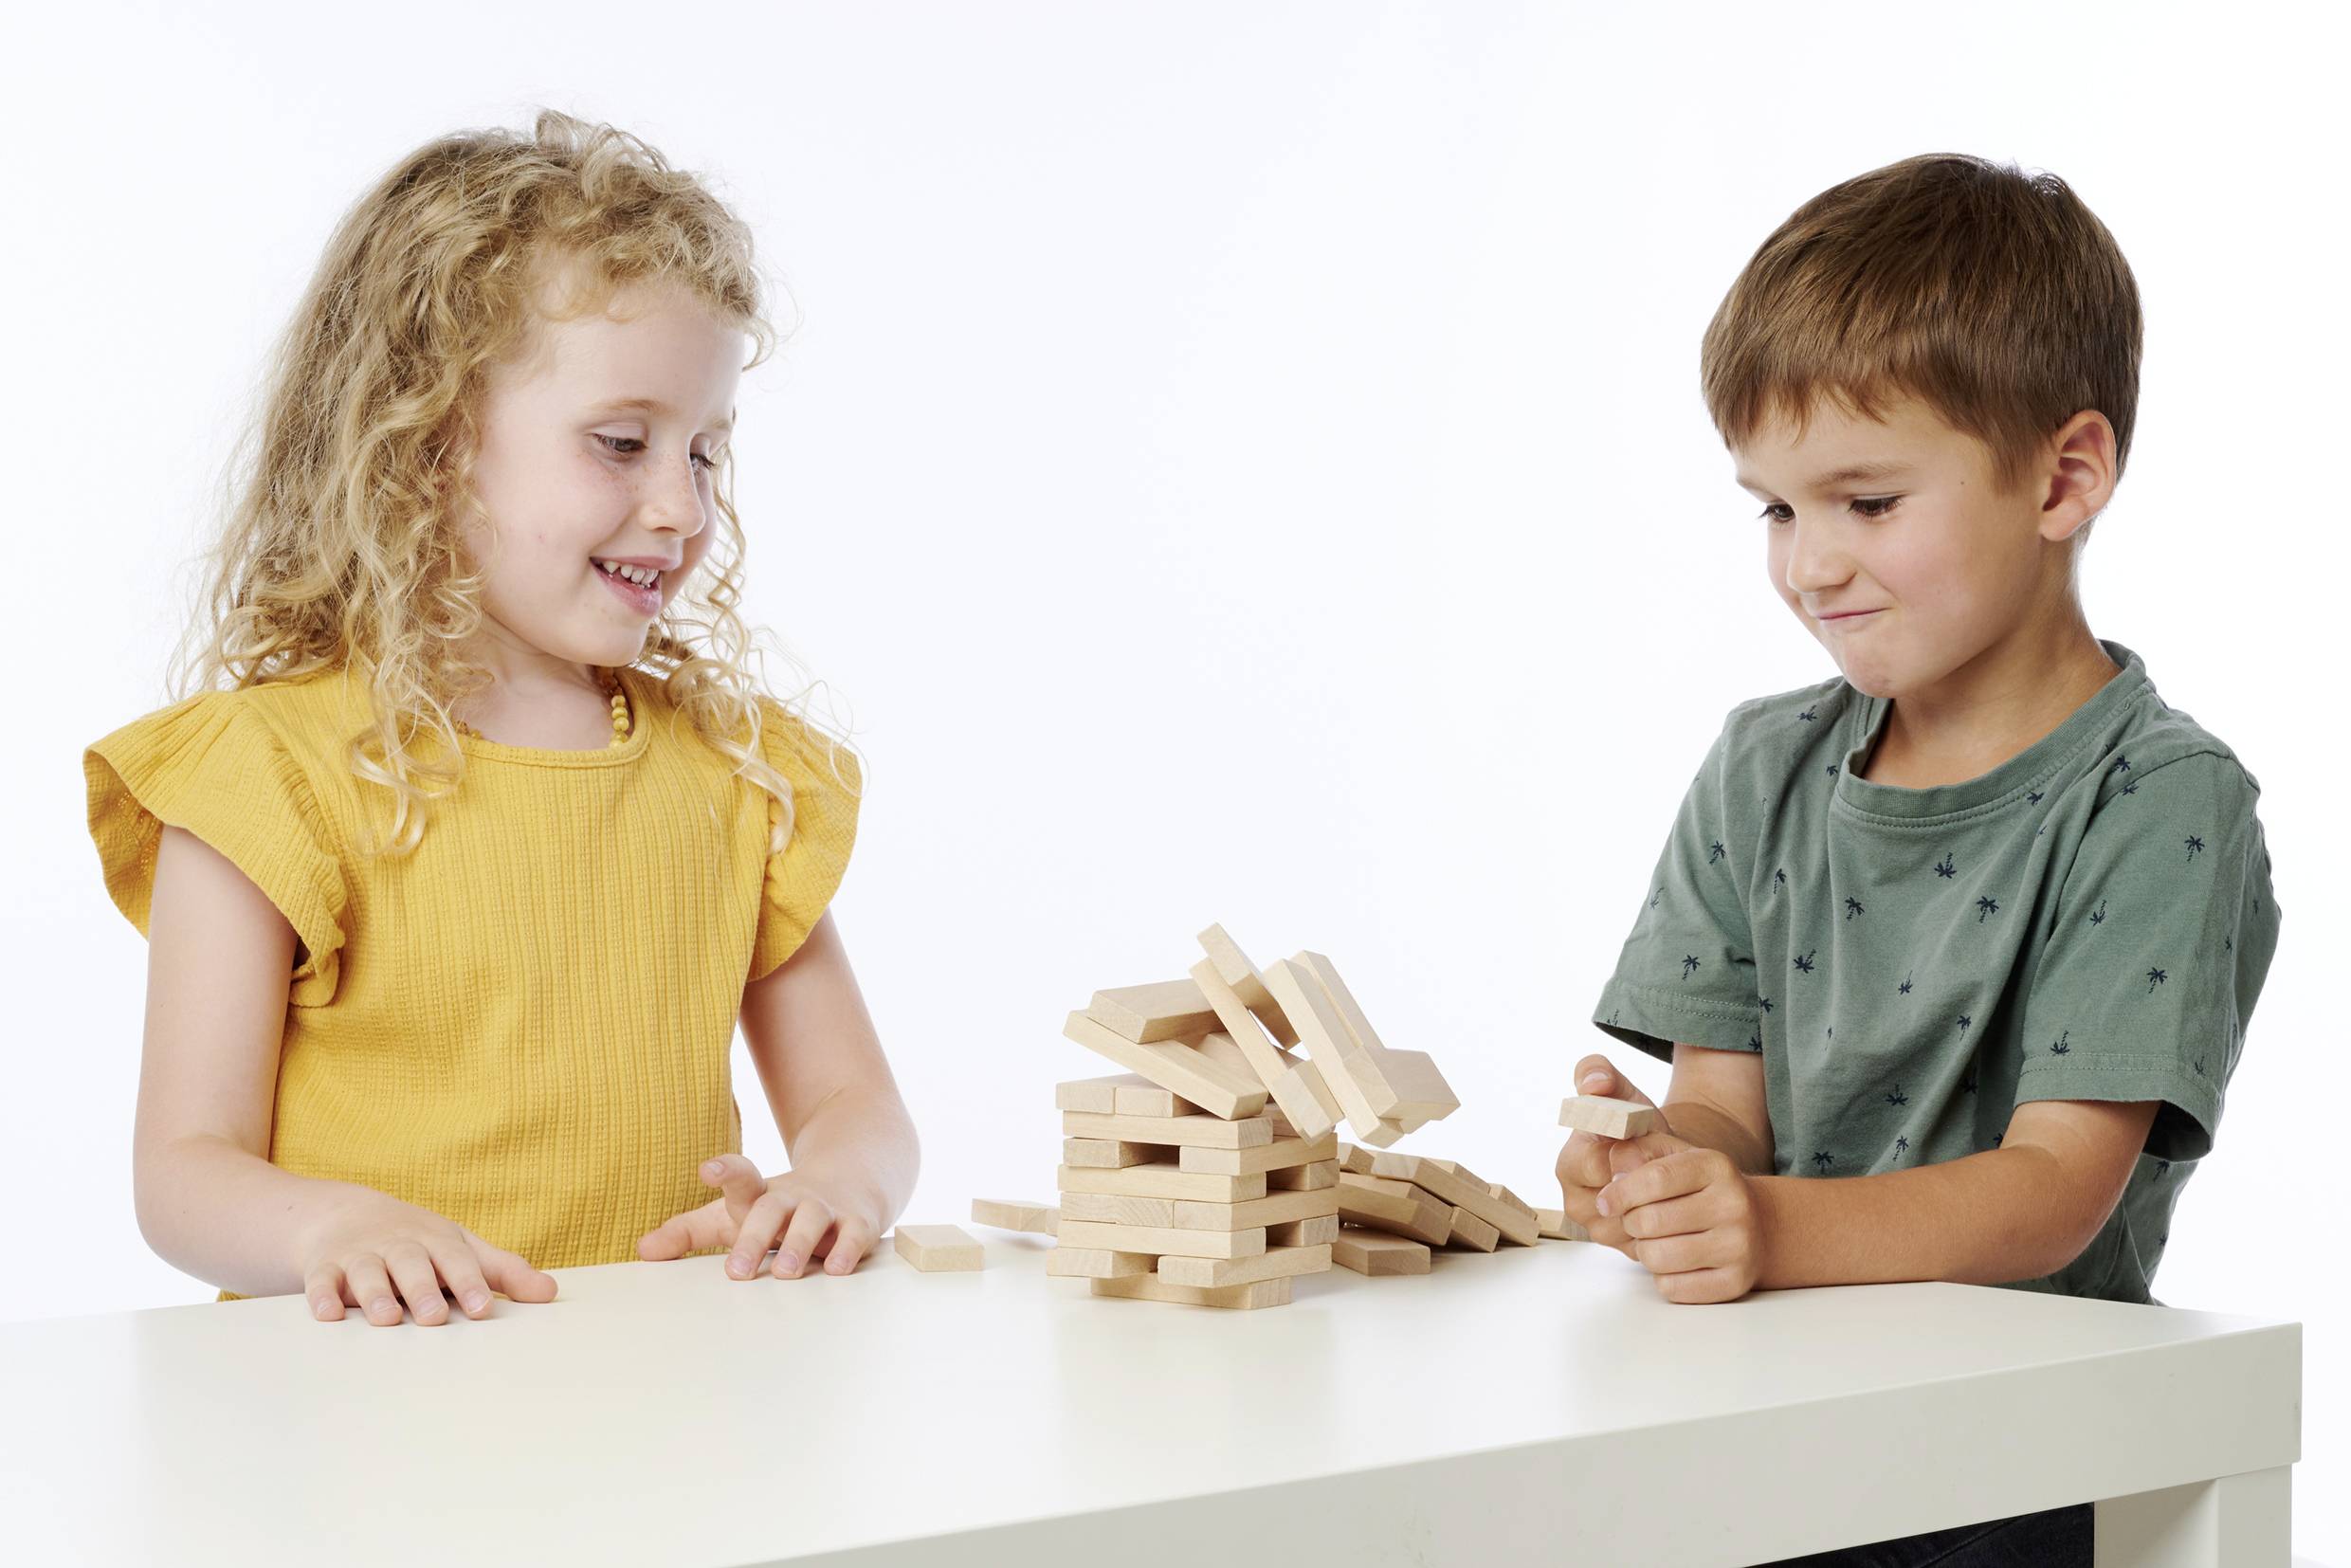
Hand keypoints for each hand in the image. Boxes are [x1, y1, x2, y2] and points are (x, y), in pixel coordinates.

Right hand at [298, 1187, 557, 1325]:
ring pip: (367, 1273)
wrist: (343, 1214)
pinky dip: (322, 1296)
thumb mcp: (460, 1248)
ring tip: (387, 1320)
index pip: (457, 1260)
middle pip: (412, 1264)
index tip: (483, 1308)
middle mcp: (399, 1246)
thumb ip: (503, 1272)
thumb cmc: (417, 1242)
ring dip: (376, 1295)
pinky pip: (320, 1281)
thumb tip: (551, 1293)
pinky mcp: (324, 1267)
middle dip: (423, 1289)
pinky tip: (328, 1315)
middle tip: (434, 1317)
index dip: (470, 1283)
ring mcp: (359, 1255)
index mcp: (436, 1242)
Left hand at [636, 1154, 886, 1278]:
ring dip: (799, 1246)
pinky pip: (854, 1235)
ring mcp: (827, 1208)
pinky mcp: (858, 1222)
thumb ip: (690, 1231)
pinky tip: (836, 1269)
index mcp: (759, 1195)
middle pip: (770, 1209)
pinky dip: (847, 1251)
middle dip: (754, 1238)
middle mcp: (792, 1197)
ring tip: (784, 1274)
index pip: (740, 1179)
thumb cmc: (783, 1207)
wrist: (857, 1174)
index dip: (725, 1172)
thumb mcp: (737, 1214)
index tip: (708, 1169)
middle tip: (736, 1272)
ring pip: (812, 1221)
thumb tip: (642, 1251)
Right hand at [1554, 1056, 1667, 1253]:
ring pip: (1634, 1226)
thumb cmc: (1634, 1124)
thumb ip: (1598, 1073)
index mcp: (1569, 1165)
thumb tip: (1594, 1083)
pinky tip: (1674, 1202)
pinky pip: (1649, 1243)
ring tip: (1671, 1182)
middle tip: (1666, 1163)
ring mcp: (1598, 1229)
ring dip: (1661, 1204)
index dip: (1631, 1154)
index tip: (1647, 1140)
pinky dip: (1668, 1225)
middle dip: (1648, 1181)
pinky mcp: (1622, 1248)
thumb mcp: (1620, 1092)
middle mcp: (1576, 1202)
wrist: (1658, 1158)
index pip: (1599, 1167)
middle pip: (1618, 1201)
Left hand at [1596, 1131, 1767, 1303]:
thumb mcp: (1673, 1156)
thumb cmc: (1699, 1189)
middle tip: (1635, 1222)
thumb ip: (1637, 1153)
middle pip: (1649, 1221)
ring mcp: (1739, 1246)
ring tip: (1655, 1241)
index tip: (1605, 1203)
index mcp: (1715, 1166)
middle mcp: (1733, 1204)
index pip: (1655, 1179)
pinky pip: (1672, 1287)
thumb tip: (1612, 1170)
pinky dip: (1662, 1277)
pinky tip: (1675, 1263)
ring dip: (1644, 1252)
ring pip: (1657, 1257)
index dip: (1619, 1193)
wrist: (1756, 1224)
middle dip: (1630, 1223)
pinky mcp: (1735, 1282)